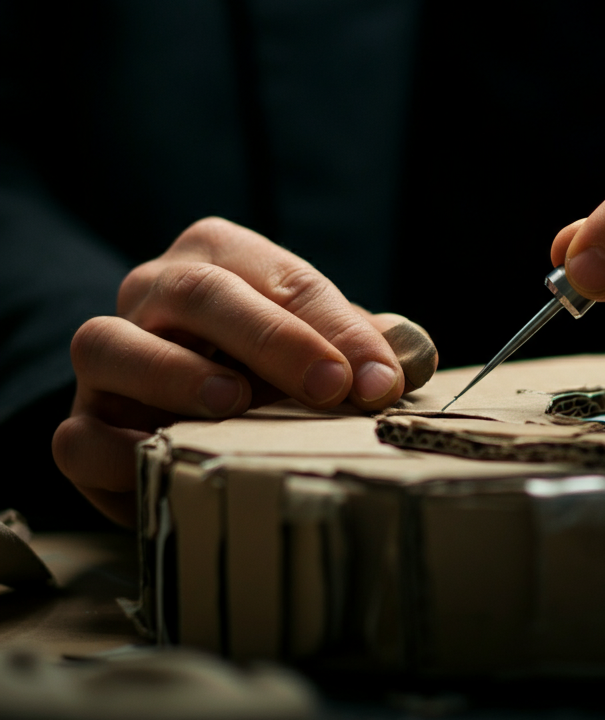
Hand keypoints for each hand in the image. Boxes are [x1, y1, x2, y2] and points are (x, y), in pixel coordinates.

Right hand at [52, 217, 436, 525]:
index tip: (380, 379)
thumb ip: (360, 342)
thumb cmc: (265, 363)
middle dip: (273, 339)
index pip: (282, 279)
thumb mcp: (318, 341)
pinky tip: (170, 463)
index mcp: (220, 257)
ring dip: (176, 374)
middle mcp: (154, 292)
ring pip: (111, 344)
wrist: (187, 400)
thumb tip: (412, 353)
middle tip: (330, 386)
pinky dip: (119, 452)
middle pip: (200, 293)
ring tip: (233, 403)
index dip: (335, 328)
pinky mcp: (82, 420)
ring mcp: (107, 355)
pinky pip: (76, 435)